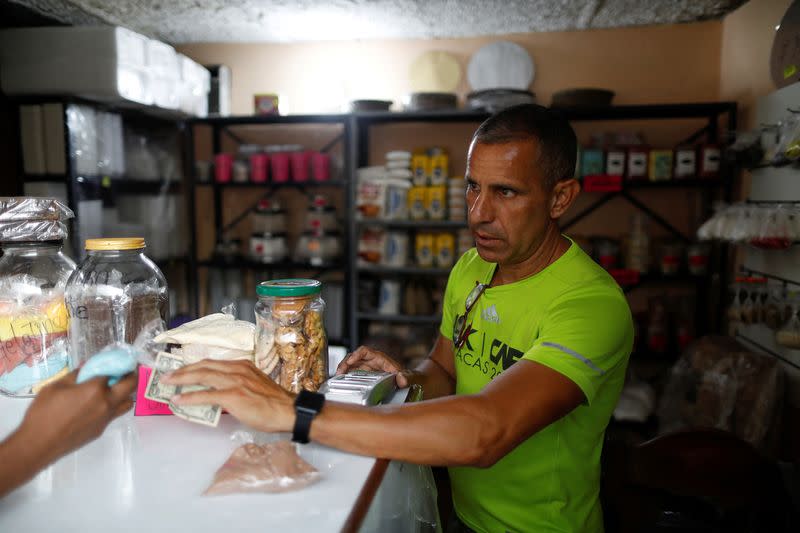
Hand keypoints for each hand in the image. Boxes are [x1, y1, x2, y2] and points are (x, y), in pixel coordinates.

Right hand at [18, 370, 135, 464]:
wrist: (38, 444)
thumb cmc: (43, 413)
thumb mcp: (55, 386)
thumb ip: (75, 375)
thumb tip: (87, 366)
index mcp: (95, 389)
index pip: (113, 370)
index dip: (112, 363)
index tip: (112, 360)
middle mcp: (107, 403)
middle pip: (131, 385)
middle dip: (130, 374)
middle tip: (124, 370)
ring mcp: (106, 418)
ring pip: (127, 402)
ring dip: (125, 393)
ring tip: (114, 388)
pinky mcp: (102, 429)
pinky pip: (114, 414)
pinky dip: (112, 406)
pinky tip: (98, 405)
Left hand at [162, 359, 294, 432]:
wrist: (288, 411)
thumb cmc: (273, 404)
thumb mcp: (255, 386)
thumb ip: (238, 385)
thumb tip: (220, 394)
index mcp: (243, 366)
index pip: (213, 363)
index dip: (194, 366)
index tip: (182, 370)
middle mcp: (237, 369)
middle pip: (204, 366)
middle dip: (183, 370)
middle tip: (167, 376)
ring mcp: (235, 381)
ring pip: (202, 375)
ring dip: (181, 379)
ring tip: (167, 384)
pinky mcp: (233, 395)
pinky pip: (206, 394)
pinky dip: (189, 396)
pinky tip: (178, 400)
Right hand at [336, 346, 409, 387]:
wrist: (412, 382)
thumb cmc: (412, 378)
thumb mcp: (412, 377)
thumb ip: (408, 377)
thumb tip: (401, 379)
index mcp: (381, 359)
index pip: (365, 351)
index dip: (356, 355)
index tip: (350, 361)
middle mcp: (372, 362)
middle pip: (354, 357)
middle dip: (345, 363)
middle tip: (339, 373)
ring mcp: (368, 369)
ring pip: (351, 365)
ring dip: (343, 370)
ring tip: (337, 378)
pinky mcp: (365, 376)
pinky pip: (352, 374)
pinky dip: (345, 377)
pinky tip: (340, 382)